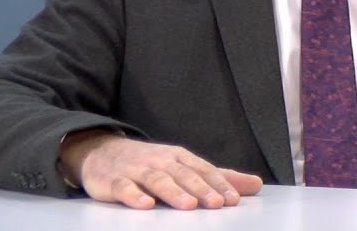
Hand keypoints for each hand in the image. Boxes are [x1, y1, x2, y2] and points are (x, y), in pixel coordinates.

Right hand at [60, 129, 262, 209]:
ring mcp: (136, 170)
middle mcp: (160, 161)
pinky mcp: (113, 182)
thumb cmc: (150, 163)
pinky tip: (146, 205)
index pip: (203, 170)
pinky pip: (124, 188)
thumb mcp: (185, 166)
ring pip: (157, 180)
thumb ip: (219, 177)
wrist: (102, 152)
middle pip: (183, 175)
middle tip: (217, 203)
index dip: (218, 184)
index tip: (233, 199)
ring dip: (173, 192)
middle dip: (201, 188)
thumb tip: (255, 185)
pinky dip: (134, 196)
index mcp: (179, 157)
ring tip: (188, 205)